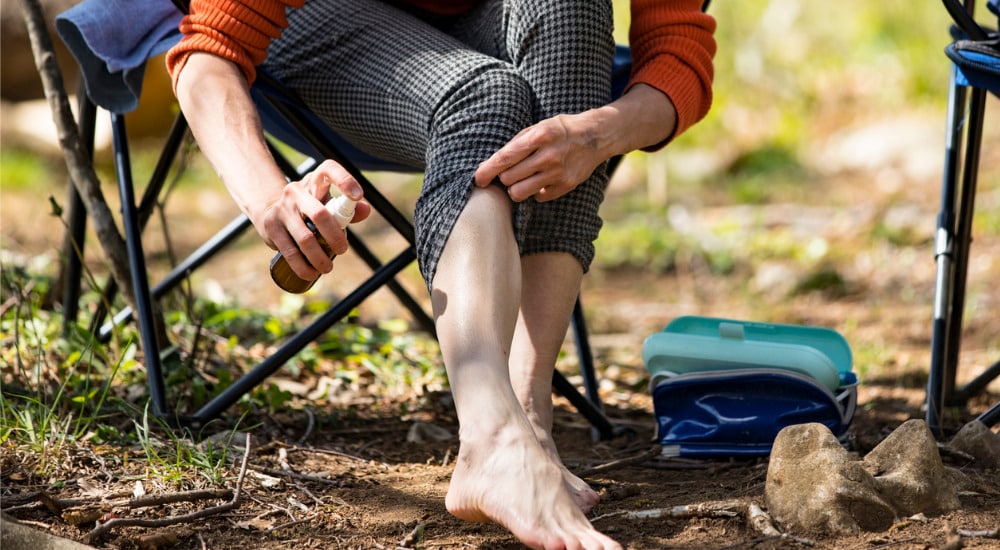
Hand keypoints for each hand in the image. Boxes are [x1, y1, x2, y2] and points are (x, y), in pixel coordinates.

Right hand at [255, 159, 371, 280]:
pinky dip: (303, 267)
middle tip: (342, 250)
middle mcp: (296, 192)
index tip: (358, 196)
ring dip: (320, 258)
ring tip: (327, 268)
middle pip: (320, 214)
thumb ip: (346, 209)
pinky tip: (311, 274)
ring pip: (305, 238)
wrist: (268, 208)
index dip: (345, 180)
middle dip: (335, 237)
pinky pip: (290, 251)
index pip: (329, 170)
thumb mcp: (325, 202)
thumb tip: (366, 210)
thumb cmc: (308, 206)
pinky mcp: (271, 226)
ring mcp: (282, 209)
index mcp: (315, 181)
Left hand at [473, 84, 679, 202]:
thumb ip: (517, 144)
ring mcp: (557, 173)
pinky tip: (542, 180)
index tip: (478, 180)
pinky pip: (538, 197)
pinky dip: (535, 192)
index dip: (487, 171)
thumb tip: (493, 164)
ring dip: (516, 188)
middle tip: (509, 173)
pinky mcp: (565, 186)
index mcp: (538, 137)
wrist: (595, 136)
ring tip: (521, 179)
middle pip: (509, 178)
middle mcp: (548, 156)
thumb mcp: (538, 126)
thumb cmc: (560, 130)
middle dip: (504, 178)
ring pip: (520, 193)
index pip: (505, 158)